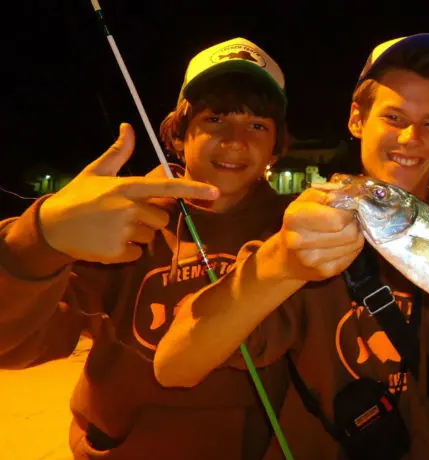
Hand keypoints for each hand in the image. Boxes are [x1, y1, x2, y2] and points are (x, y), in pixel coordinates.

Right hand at [39, 124, 219, 263]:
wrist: (51, 227)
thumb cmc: (78, 196)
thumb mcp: (96, 172)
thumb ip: (118, 153)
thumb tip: (128, 127)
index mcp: (127, 187)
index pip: (167, 187)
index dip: (193, 189)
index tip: (215, 192)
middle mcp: (129, 208)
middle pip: (162, 216)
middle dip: (149, 217)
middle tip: (124, 214)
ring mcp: (124, 231)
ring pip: (151, 236)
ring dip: (138, 234)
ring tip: (113, 227)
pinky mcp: (117, 252)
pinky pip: (138, 254)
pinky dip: (127, 251)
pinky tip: (108, 241)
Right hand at [280, 188, 363, 280]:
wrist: (287, 257)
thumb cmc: (301, 221)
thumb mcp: (308, 199)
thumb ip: (328, 192)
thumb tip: (350, 195)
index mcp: (294, 218)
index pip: (337, 218)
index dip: (348, 211)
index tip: (346, 209)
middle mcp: (299, 241)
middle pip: (349, 232)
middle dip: (353, 223)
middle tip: (348, 220)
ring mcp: (312, 260)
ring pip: (354, 244)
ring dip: (355, 234)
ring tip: (345, 230)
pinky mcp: (324, 272)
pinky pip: (353, 255)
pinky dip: (353, 247)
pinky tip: (342, 243)